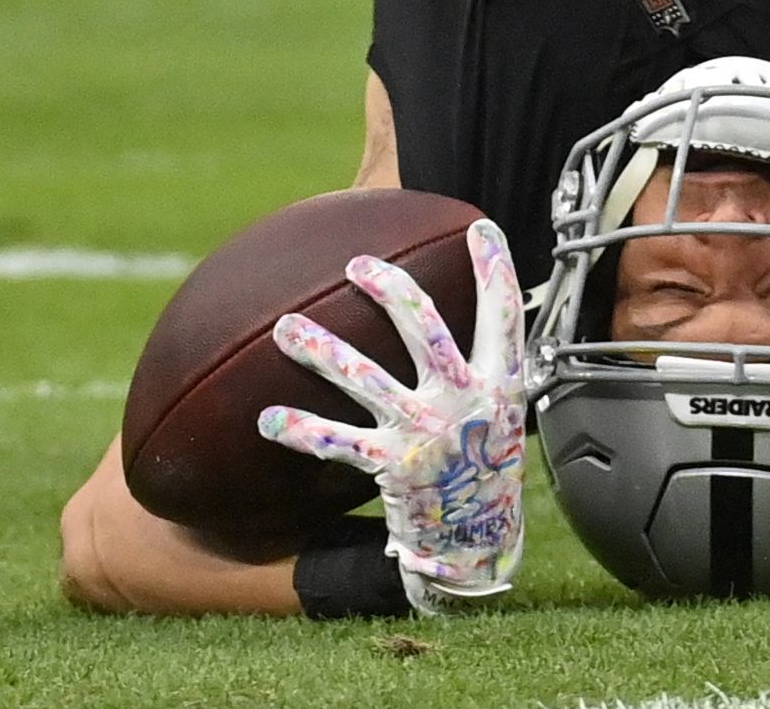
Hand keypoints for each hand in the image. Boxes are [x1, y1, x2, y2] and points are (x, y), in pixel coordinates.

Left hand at [258, 218, 529, 613]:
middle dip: (390, 292)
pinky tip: (267, 419)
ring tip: (286, 327)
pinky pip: (338, 442)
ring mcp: (424, 433)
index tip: (478, 229)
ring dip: (323, 352)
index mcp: (497, 383)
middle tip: (356, 263)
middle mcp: (463, 401)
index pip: (502, 317)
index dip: (494, 273)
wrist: (475, 538)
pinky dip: (302, 430)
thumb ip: (480, 365)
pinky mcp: (391, 466)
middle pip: (425, 332)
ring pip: (367, 380)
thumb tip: (451, 316)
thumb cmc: (484, 462)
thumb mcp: (499, 410)